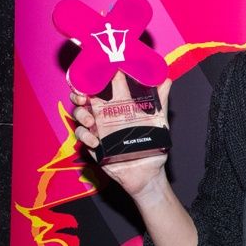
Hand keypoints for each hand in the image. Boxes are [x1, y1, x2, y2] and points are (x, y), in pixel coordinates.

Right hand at [71, 74, 171, 199]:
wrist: (147, 172)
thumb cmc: (153, 145)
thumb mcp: (158, 120)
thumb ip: (160, 100)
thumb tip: (167, 79)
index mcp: (119, 105)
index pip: (103, 86)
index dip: (95, 78)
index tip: (95, 73)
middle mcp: (105, 114)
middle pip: (84, 97)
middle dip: (78, 93)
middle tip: (83, 97)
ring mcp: (98, 128)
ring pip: (79, 114)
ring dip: (81, 114)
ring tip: (90, 121)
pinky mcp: (93, 144)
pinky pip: (82, 136)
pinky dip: (85, 136)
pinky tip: (95, 141)